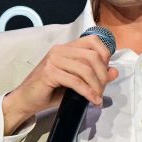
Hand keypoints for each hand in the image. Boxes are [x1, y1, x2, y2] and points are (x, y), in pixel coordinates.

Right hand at [1, 34, 117, 134]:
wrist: (26, 100)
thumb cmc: (51, 91)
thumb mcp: (77, 82)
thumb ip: (95, 75)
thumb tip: (115, 71)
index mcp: (67, 48)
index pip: (93, 41)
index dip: (105, 55)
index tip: (106, 72)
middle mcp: (60, 50)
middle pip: (93, 56)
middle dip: (102, 75)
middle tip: (102, 90)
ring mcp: (53, 60)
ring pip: (85, 70)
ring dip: (96, 86)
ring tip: (98, 97)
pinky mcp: (49, 73)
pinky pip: (76, 81)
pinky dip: (88, 92)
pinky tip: (93, 100)